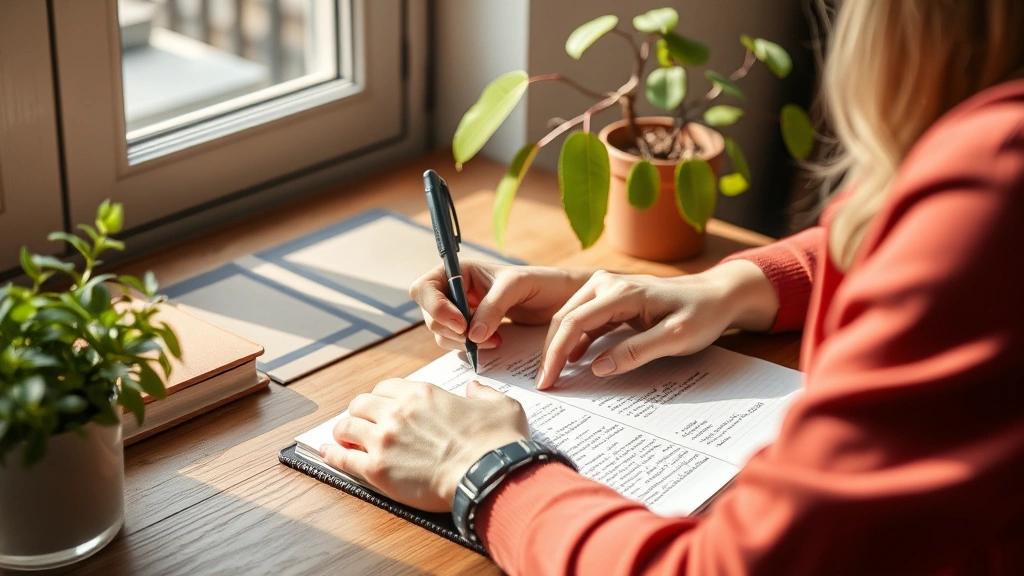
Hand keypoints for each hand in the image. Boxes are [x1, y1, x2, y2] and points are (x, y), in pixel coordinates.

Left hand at [320, 379, 529, 511]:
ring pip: (347, 427)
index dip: (383, 397)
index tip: (384, 407)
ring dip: (344, 431)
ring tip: (343, 438)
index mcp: (423, 393)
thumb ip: (484, 393)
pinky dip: (333, 455)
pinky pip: (343, 458)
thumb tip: (474, 388)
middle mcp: (397, 411)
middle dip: (360, 412)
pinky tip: (329, 453)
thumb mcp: (501, 404)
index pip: (387, 387)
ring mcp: (384, 440)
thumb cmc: (498, 442)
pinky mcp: (376, 469)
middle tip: (362, 423)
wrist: (489, 474)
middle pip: (361, 404)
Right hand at [409, 260, 590, 351]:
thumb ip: (492, 307)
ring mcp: (462, 312)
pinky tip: (496, 342)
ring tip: (494, 340)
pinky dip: (472, 348)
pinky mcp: (472, 330)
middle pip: (429, 315)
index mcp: (459, 270)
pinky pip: (458, 344)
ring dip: (463, 342)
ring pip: (442, 334)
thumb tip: (471, 334)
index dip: (434, 307)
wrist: (561, 300)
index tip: (460, 322)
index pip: (424, 288)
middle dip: (451, 329)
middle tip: (478, 337)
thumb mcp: (515, 286)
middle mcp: (455, 291)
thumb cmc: (540, 282)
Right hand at [536, 260, 777, 388]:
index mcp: (621, 292)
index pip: (574, 322)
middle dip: (549, 351)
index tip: (547, 381)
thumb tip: (598, 368)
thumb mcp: (676, 337)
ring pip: (570, 317)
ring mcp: (608, 288)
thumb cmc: (702, 313)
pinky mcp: (613, 297)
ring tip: (552, 374)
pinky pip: (584, 318)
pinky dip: (574, 339)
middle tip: (544, 384)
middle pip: (565, 318)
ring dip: (559, 344)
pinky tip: (572, 359)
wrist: (718, 294)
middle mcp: (608, 283)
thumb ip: (636, 351)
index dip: (555, 353)